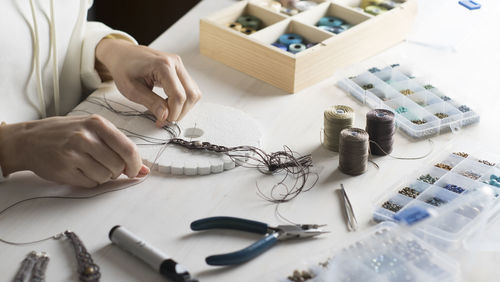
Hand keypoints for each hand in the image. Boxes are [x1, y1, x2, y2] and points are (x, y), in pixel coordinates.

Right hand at [0, 115, 148, 187]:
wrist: (29, 140)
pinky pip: (90, 183)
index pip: (128, 149)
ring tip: (90, 165)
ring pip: (105, 177)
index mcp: (97, 124)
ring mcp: (73, 154)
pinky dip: (89, 181)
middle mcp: (85, 137)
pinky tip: (79, 170)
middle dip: (117, 171)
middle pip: (118, 166)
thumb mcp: (93, 130)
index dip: (136, 164)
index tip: (135, 170)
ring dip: (103, 176)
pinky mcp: (64, 170)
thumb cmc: (65, 133)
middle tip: (108, 167)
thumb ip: (119, 146)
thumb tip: (144, 169)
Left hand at [95, 39, 201, 126]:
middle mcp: (175, 63)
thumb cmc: (124, 69)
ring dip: (183, 107)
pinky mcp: (180, 70)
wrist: (122, 54)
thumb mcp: (132, 90)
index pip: (179, 95)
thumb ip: (151, 103)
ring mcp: (180, 66)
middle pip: (191, 95)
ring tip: (166, 110)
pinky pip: (190, 89)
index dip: (174, 113)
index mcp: (163, 65)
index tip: (162, 121)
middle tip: (165, 119)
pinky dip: (183, 100)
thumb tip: (165, 116)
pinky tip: (168, 102)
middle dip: (180, 112)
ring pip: (194, 93)